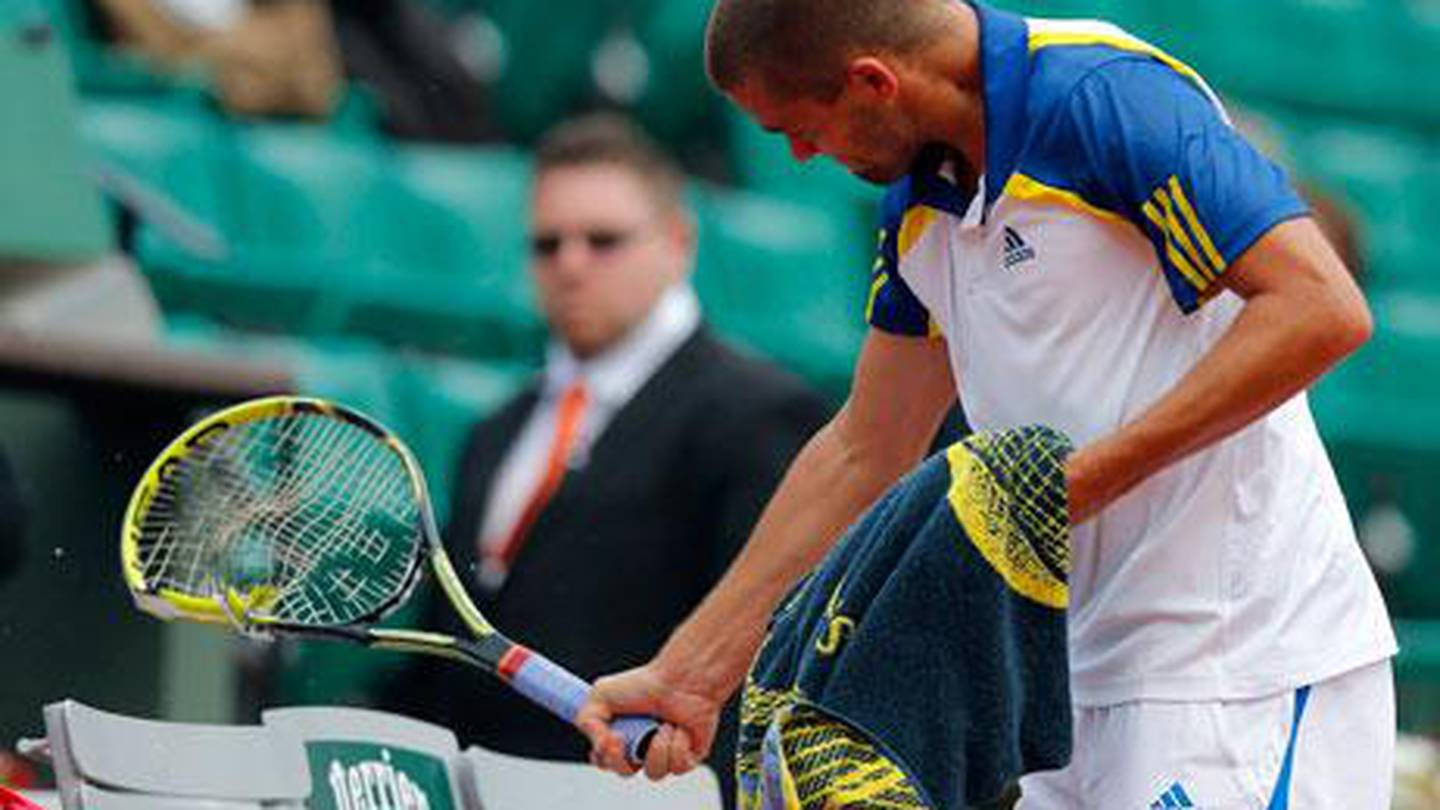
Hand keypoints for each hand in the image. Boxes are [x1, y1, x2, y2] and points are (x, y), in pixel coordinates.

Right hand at [577, 659, 722, 780]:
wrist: (678, 680)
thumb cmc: (644, 683)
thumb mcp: (600, 696)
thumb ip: (587, 723)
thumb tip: (599, 746)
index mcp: (620, 735)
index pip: (605, 761)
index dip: (606, 757)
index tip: (610, 740)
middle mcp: (642, 747)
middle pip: (626, 772)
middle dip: (625, 757)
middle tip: (628, 737)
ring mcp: (665, 753)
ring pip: (654, 773)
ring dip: (657, 747)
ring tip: (663, 725)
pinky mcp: (688, 756)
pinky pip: (678, 767)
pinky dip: (677, 746)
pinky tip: (680, 729)